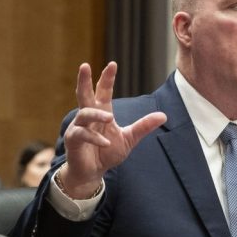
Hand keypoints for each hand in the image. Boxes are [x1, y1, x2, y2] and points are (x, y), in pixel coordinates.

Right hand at [59, 62, 166, 198]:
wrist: (94, 172)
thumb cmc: (107, 152)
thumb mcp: (130, 138)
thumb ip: (143, 126)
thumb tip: (163, 115)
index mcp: (102, 112)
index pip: (104, 91)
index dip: (107, 78)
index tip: (112, 64)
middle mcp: (89, 117)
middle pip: (84, 94)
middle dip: (84, 80)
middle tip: (84, 65)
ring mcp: (79, 127)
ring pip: (84, 114)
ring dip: (96, 114)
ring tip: (109, 117)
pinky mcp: (73, 140)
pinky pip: (82, 134)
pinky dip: (94, 138)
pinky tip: (105, 142)